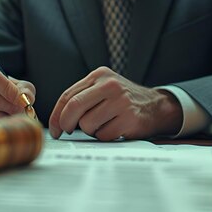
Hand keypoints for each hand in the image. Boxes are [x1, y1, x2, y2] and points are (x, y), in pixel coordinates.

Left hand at [49, 66, 182, 140]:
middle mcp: (110, 85)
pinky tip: (115, 129)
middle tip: (67, 131)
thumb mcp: (105, 89)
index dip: (56, 115)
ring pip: (87, 124)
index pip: (68, 95)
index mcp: (100, 76)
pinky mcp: (129, 118)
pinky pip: (103, 135)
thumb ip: (83, 97)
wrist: (157, 106)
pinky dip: (104, 136)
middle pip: (74, 107)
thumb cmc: (124, 101)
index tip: (55, 128)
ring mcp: (121, 101)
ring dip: (90, 131)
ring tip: (103, 125)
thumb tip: (58, 119)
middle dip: (66, 123)